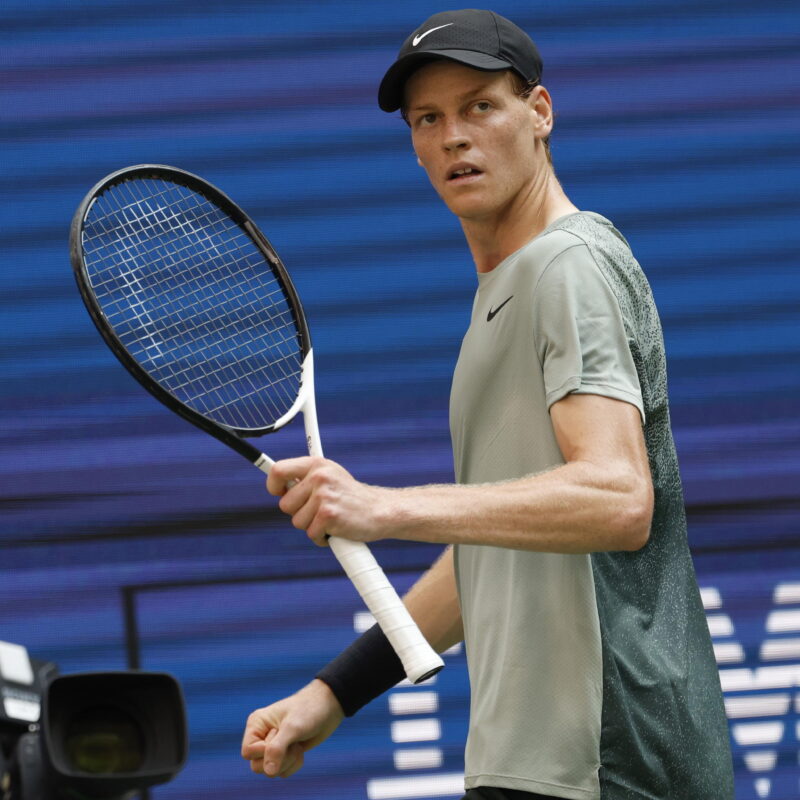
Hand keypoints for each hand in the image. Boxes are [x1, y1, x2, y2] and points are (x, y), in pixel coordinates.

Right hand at [241, 679, 344, 778]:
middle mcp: (261, 736)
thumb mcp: (293, 728)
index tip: (281, 737)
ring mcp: (273, 746)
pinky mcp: (284, 753)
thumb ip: (277, 749)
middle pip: (257, 766)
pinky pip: (282, 772)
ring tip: (298, 743)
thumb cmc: (309, 710)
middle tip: (293, 742)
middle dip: (279, 758)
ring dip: (288, 761)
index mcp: (257, 724)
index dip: (264, 752)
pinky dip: (294, 764)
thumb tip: (269, 772)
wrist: (328, 707)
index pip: (247, 753)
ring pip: (270, 771)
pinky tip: (301, 748)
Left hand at [267, 456, 391, 544]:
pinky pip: (311, 534)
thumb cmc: (351, 498)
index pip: (278, 470)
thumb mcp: (330, 478)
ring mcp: (324, 496)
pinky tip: (336, 529)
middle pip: (285, 504)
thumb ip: (306, 480)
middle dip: (299, 513)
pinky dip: (322, 538)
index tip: (280, 494)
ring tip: (330, 519)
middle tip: (319, 511)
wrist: (380, 511)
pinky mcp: (329, 515)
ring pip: (297, 522)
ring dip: (312, 526)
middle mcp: (319, 476)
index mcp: (317, 465)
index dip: (273, 486)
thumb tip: (279, 488)